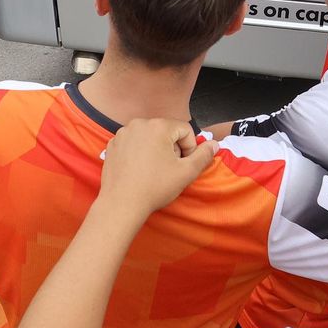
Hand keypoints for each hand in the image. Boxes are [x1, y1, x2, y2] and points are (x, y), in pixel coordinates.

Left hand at [98, 118, 215, 218]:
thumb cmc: (155, 187)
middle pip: (166, 132)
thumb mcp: (186, 172)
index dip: (189, 149)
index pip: (185, 130)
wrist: (122, 203)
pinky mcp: (112, 144)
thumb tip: (214, 144)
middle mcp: (139, 124)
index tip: (182, 165)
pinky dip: (139, 153)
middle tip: (168, 169)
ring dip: (156, 150)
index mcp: (158, 126)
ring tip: (153, 171)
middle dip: (172, 148)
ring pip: (150, 137)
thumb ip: (203, 155)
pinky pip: (133, 143)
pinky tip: (138, 170)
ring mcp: (123, 133)